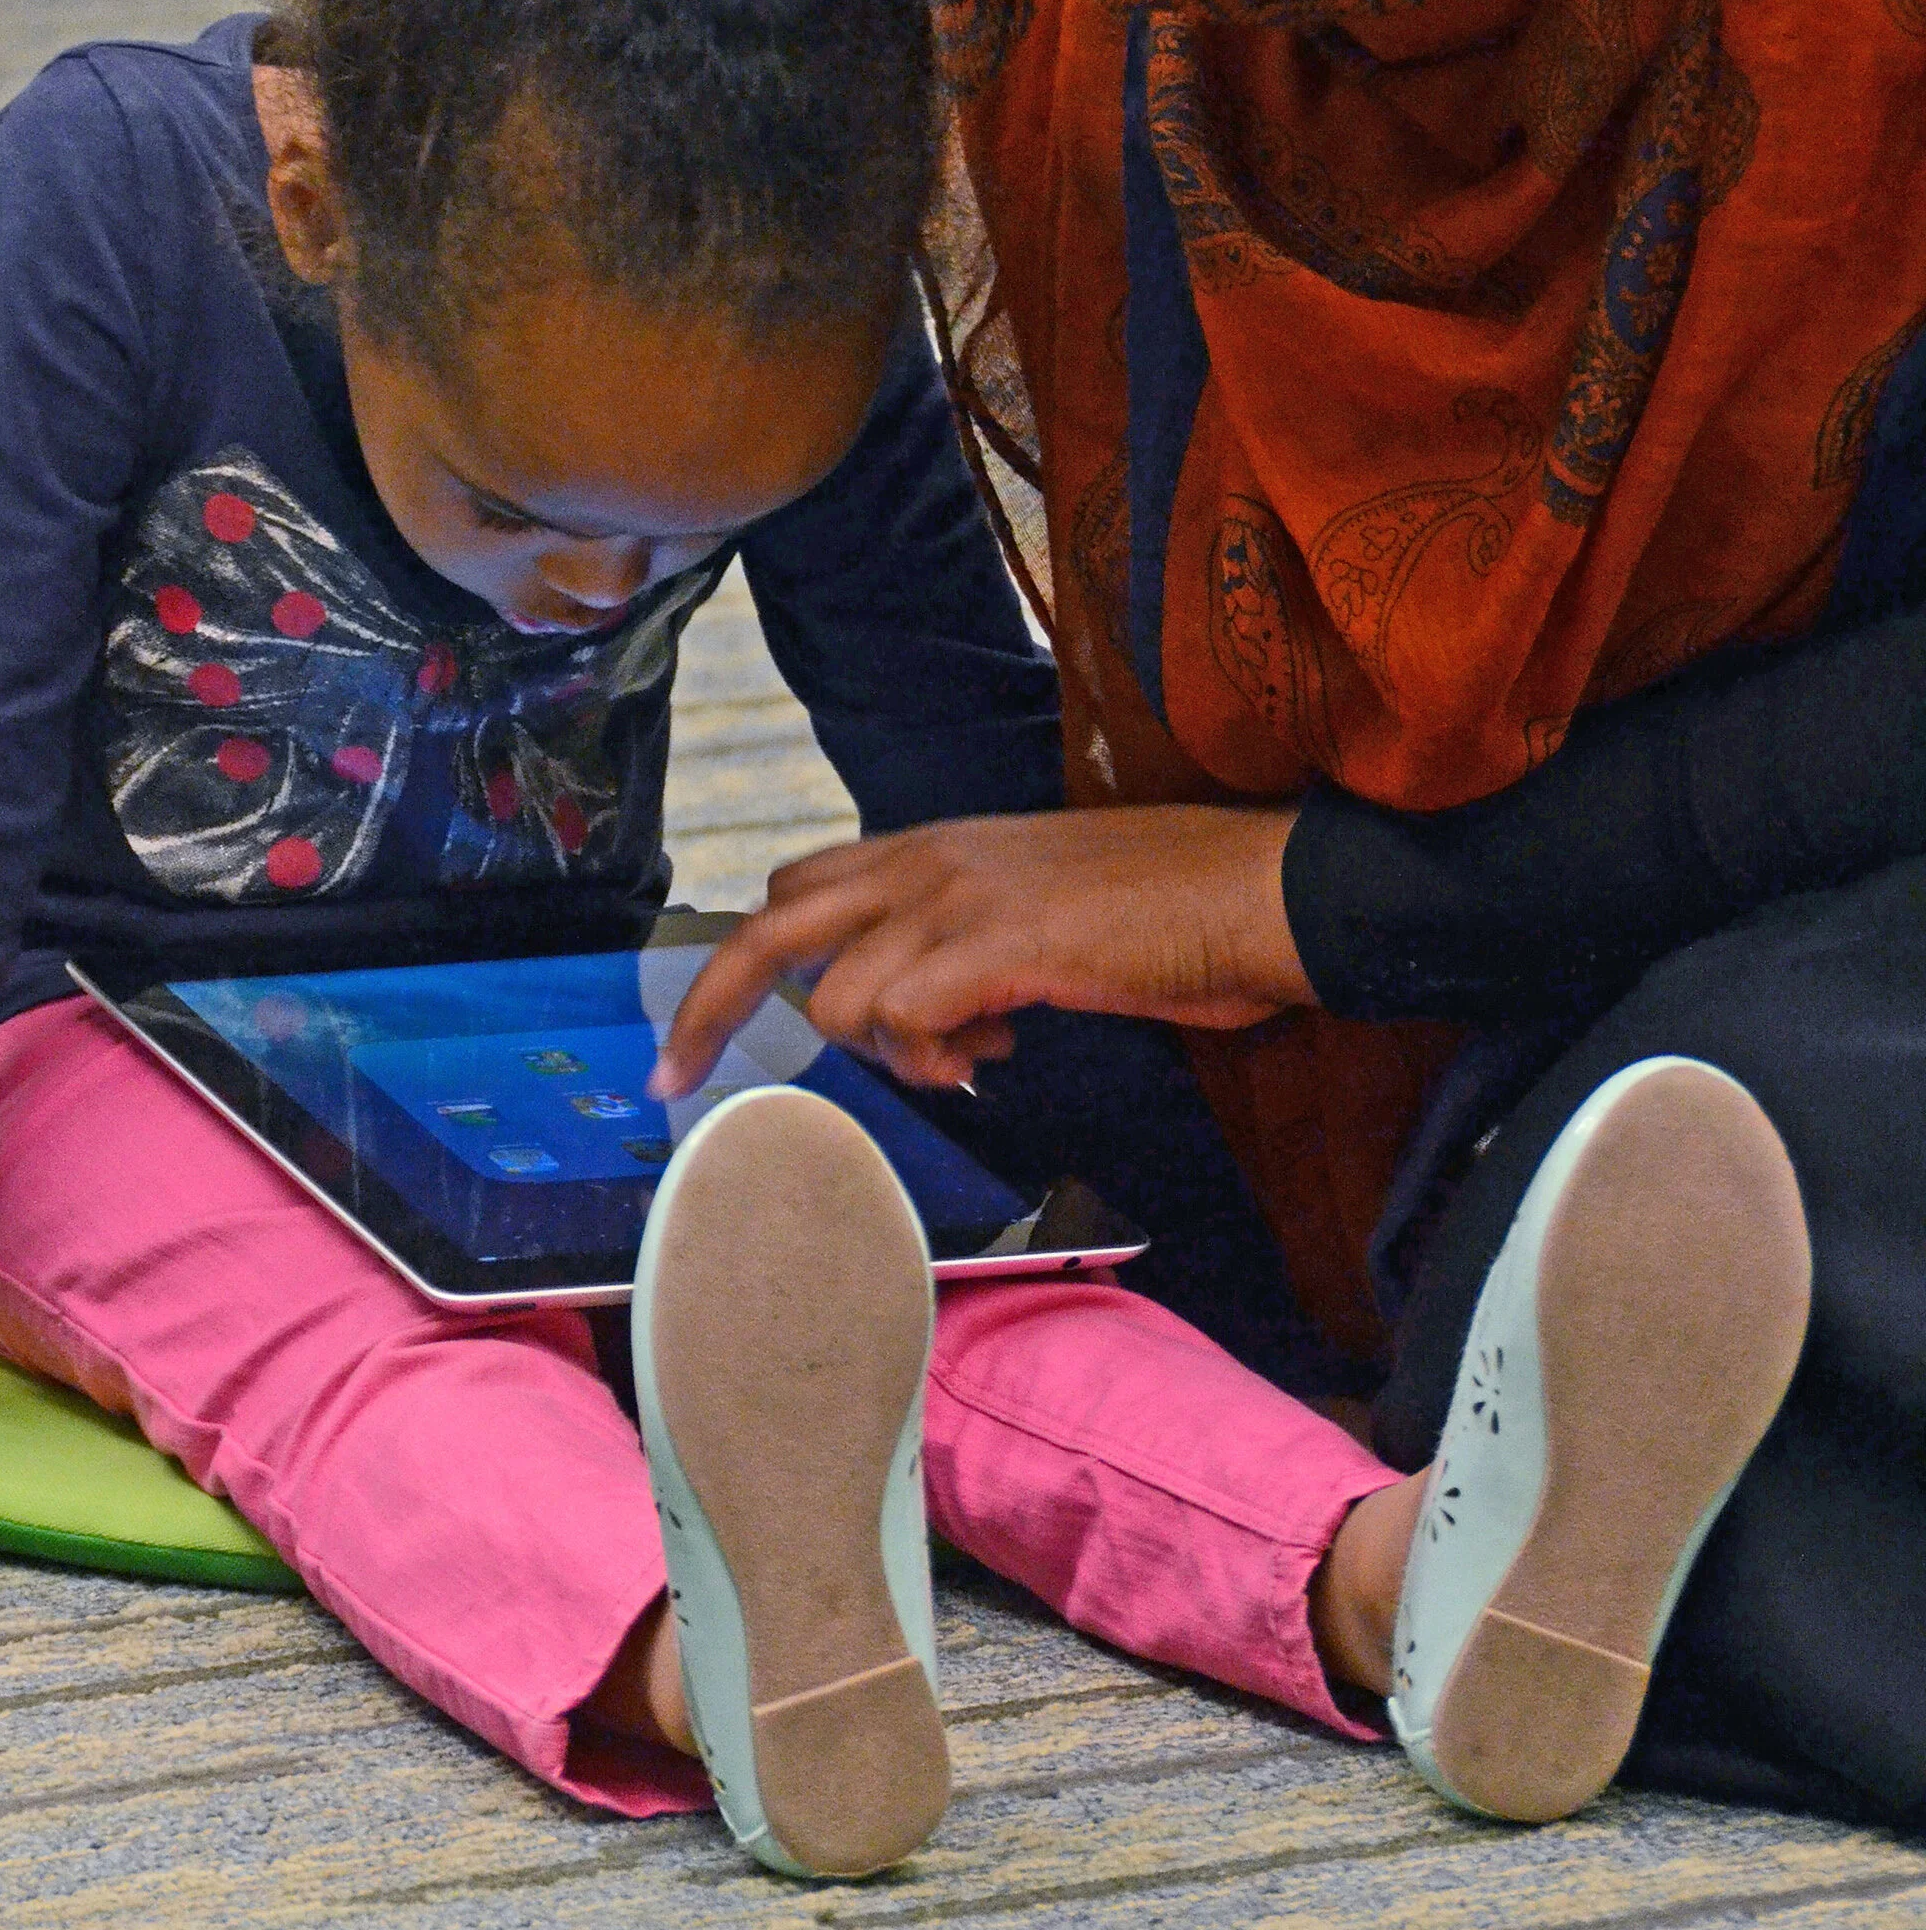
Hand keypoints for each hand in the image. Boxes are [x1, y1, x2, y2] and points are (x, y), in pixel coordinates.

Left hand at [652, 803, 1311, 1096]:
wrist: (1257, 892)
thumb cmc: (1165, 912)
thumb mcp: (1035, 913)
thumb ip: (963, 946)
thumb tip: (928, 1018)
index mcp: (930, 848)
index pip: (793, 888)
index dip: (743, 961)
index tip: (703, 1036)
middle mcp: (926, 861)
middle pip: (766, 930)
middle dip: (706, 1011)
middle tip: (671, 1082)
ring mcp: (958, 900)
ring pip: (836, 998)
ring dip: (891, 1051)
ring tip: (975, 1047)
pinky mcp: (998, 946)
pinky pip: (905, 1020)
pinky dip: (937, 1060)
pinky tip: (999, 1049)